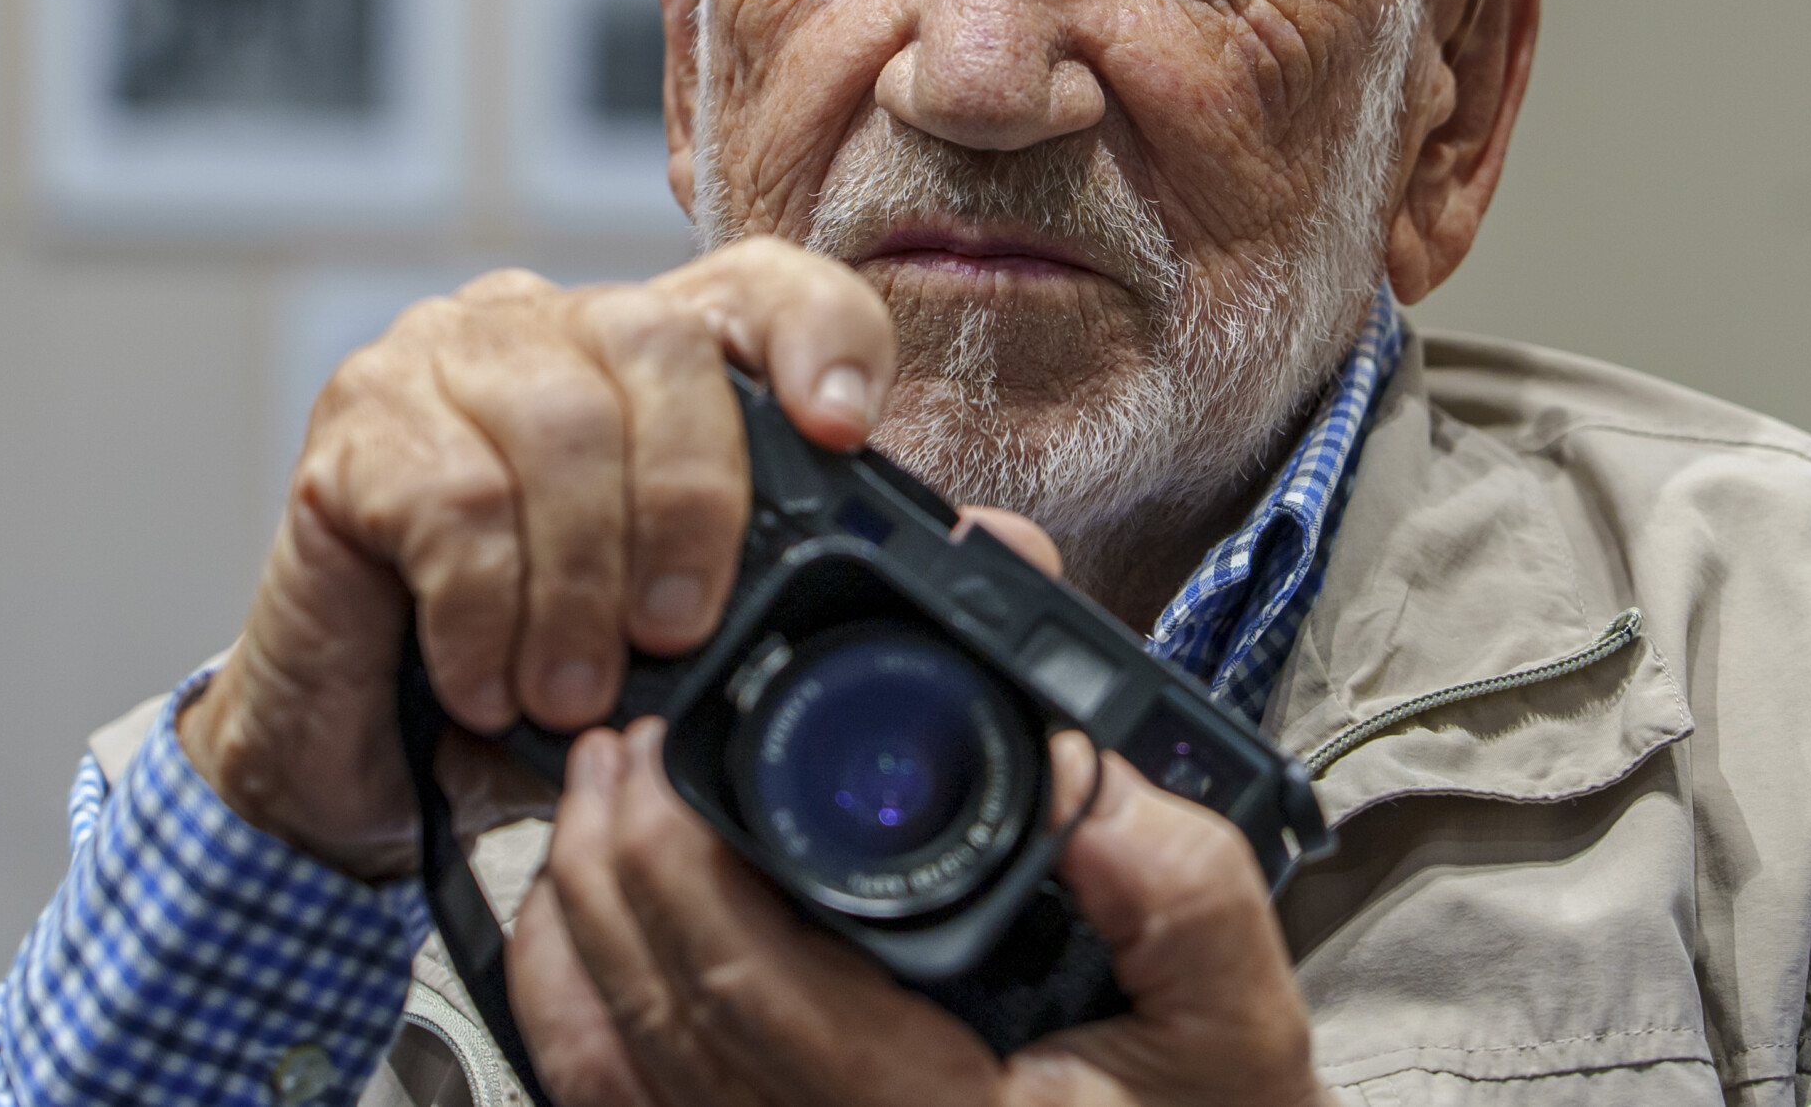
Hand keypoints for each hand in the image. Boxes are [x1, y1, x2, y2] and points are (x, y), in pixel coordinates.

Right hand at [176, 237, 895, 880]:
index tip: (844, 431)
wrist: (362, 745)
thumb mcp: (673, 626)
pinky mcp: (353, 422)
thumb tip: (889, 574)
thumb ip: (763, 574)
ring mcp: (443, 355)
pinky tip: (489, 683)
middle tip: (677, 634)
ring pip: (558, 425)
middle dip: (690, 503)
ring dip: (582, 585)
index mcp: (650, 349)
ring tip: (576, 691)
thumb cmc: (536, 669)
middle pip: (659, 344)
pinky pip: (449, 501)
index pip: (762, 285)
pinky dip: (486, 613)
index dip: (821, 337)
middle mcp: (550, 322)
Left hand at [511, 518, 1328, 1106]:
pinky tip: (576, 932)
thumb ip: (1179, 893)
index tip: (661, 752)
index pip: (748, 992)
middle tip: (621, 743)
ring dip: (580, 924)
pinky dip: (572, 1014)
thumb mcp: (1238, 1028)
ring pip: (610, 1066)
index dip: (676, 863)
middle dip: (611, 860)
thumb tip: (1074, 770)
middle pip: (653, 1017)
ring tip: (592, 808)